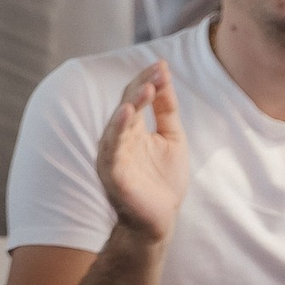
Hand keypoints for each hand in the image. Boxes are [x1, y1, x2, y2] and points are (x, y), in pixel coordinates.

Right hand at [96, 61, 190, 241]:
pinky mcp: (113, 173)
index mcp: (131, 129)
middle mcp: (118, 139)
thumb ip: (167, 110)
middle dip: (142, 87)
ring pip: (118, 124)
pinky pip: (113, 149)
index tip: (162, 65)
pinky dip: (117, 131)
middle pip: (126, 105)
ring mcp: (114, 156)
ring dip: (131, 104)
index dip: (147, 81)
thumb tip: (165, 78)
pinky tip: (126, 115)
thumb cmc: (162, 180)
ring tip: (146, 89)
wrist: (159, 219)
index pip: (135, 97)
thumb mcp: (171, 137)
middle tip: (158, 73)